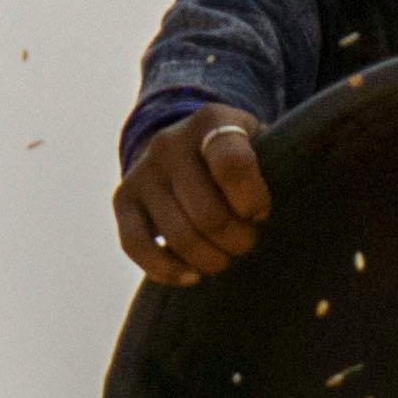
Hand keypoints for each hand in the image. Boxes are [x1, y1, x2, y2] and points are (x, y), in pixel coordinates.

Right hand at [112, 105, 274, 283]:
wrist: (183, 145)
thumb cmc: (236, 155)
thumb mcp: (261, 143)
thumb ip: (274, 167)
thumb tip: (270, 216)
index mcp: (212, 121)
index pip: (233, 164)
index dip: (252, 200)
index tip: (260, 212)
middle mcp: (170, 142)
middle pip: (208, 214)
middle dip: (237, 241)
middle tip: (246, 242)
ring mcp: (143, 170)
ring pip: (179, 236)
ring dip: (210, 260)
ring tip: (224, 257)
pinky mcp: (123, 197)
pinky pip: (136, 245)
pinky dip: (167, 270)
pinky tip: (192, 275)